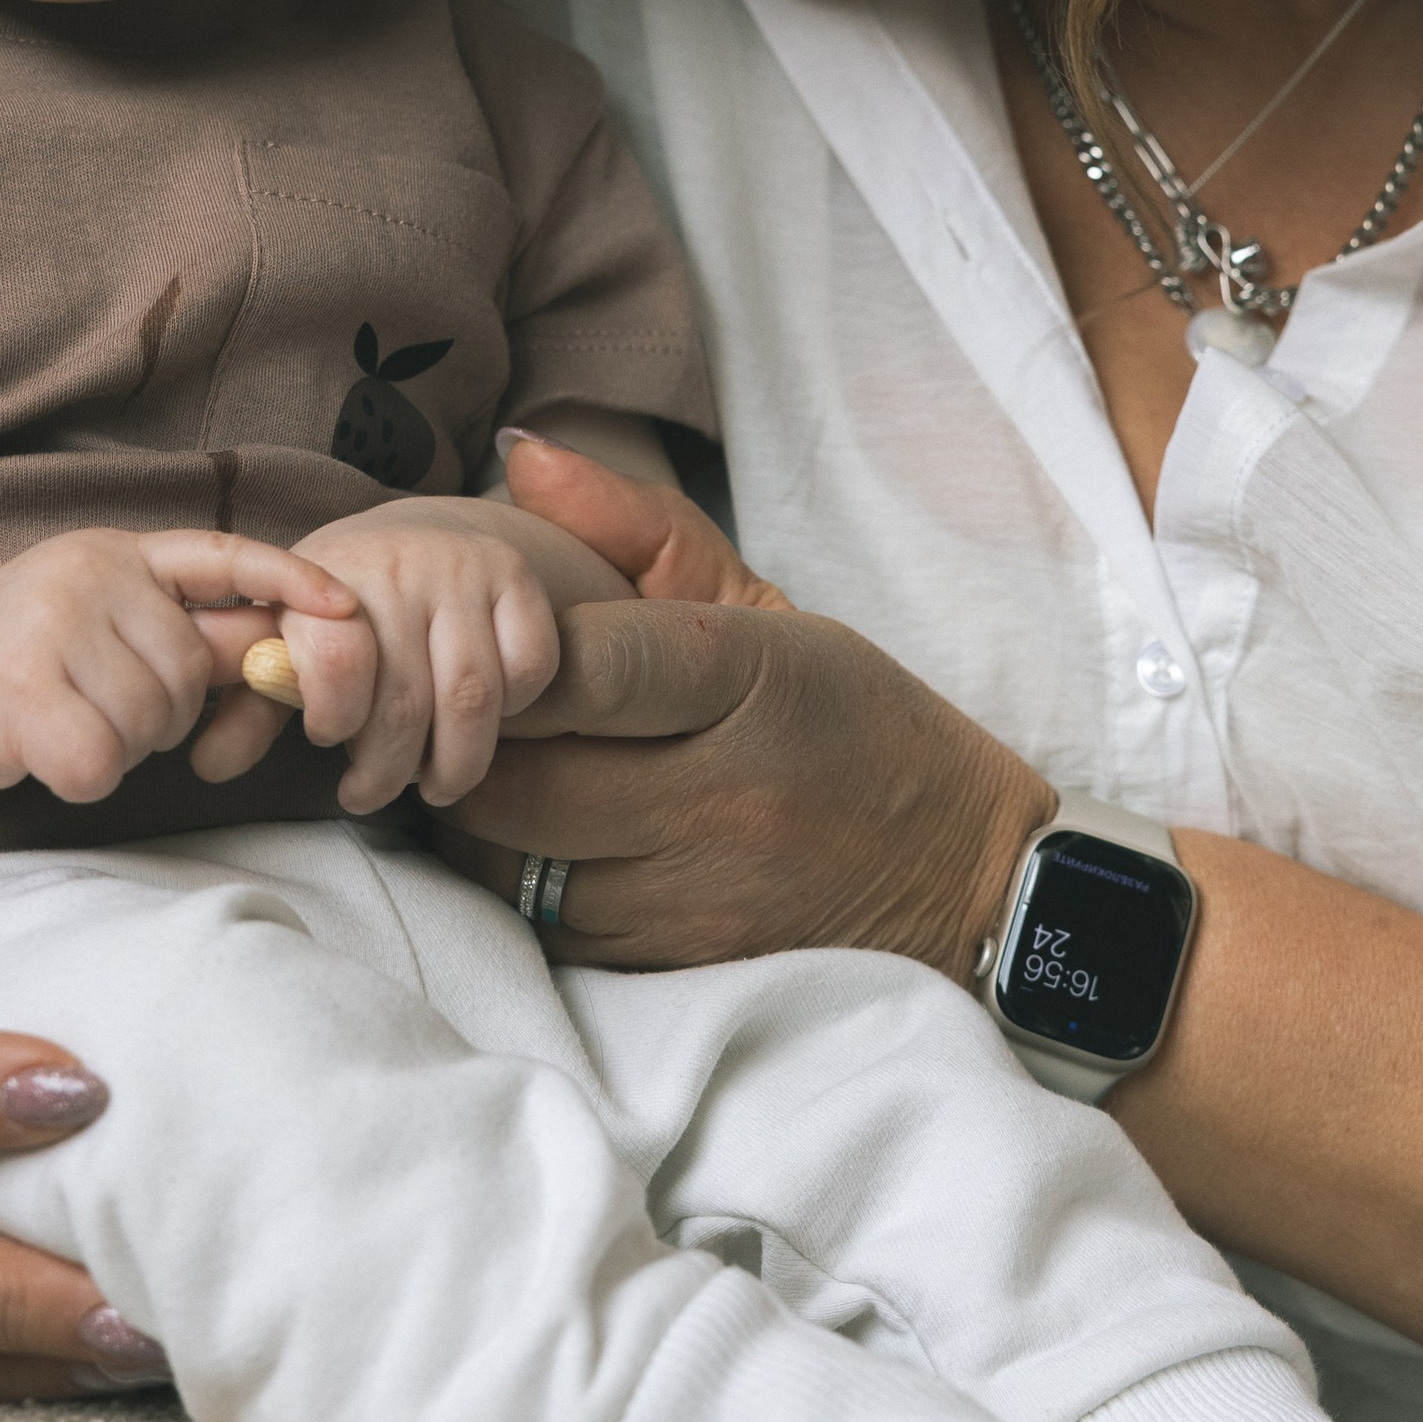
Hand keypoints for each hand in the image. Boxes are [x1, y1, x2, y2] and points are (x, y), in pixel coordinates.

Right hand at [0, 527, 352, 799]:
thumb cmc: (20, 652)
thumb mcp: (105, 613)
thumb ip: (186, 625)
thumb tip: (286, 642)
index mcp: (120, 551)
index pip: (223, 556)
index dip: (290, 579)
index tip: (349, 609)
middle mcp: (89, 575)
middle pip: (191, 674)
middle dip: (163, 712)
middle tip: (102, 705)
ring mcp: (52, 629)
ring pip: (149, 723)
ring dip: (119, 745)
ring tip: (68, 719)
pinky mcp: (22, 693)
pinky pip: (99, 762)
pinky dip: (82, 775)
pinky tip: (45, 750)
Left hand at [201, 491, 632, 813]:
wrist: (419, 535)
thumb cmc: (342, 609)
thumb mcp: (288, 642)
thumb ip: (251, 705)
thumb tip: (208, 766)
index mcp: (327, 579)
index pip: (336, 660)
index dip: (334, 720)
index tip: (328, 742)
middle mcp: (399, 566)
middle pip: (406, 702)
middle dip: (389, 771)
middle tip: (373, 793)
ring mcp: (465, 569)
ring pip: (473, 698)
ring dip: (455, 763)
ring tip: (433, 783)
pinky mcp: (519, 578)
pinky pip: (529, 667)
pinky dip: (514, 711)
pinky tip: (483, 720)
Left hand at [434, 439, 1053, 971]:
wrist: (959, 877)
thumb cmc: (853, 723)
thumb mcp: (767, 608)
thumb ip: (639, 527)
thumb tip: (518, 457)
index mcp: (749, 682)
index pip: (584, 664)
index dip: (509, 652)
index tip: (487, 635)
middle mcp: (717, 797)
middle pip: (517, 776)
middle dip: (468, 736)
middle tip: (463, 704)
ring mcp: (692, 895)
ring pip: (508, 859)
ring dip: (477, 813)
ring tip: (496, 766)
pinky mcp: (672, 964)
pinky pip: (541, 920)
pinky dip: (516, 875)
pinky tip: (539, 837)